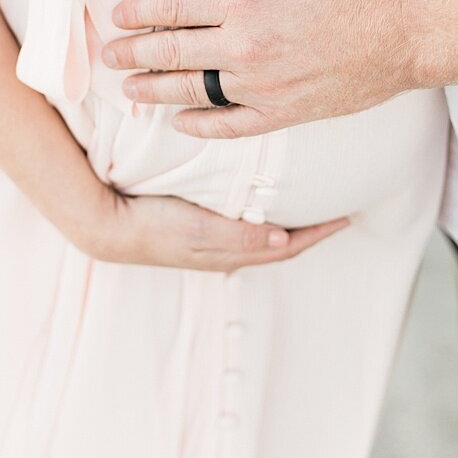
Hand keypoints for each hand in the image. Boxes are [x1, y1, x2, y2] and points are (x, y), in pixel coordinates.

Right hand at [80, 183, 349, 270]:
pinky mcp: (197, 230)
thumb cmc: (154, 225)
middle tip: (336, 211)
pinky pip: (244, 228)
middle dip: (311, 231)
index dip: (318, 234)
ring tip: (309, 207)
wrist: (109, 227)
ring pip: (264, 237)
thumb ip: (240, 234)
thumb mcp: (199, 229)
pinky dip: (263, 220)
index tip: (347, 217)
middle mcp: (227, 251)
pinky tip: (262, 204)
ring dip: (289, 226)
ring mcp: (211, 243)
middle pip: (281, 245)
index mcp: (232, 253)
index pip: (287, 247)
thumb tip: (283, 239)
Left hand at [103, 0, 457, 138]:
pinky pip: (230, 126)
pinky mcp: (284, 113)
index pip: (173, 7)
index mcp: (244, 0)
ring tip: (128, 92)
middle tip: (107, 56)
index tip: (117, 15)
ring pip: (192, 92)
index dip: (139, 12)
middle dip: (133, 54)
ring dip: (154, 92)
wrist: (406, 31)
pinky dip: (200, 126)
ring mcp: (262, 86)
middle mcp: (245, 48)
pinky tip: (180, 124)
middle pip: (172, 53)